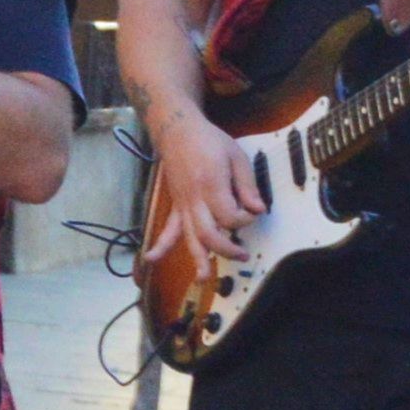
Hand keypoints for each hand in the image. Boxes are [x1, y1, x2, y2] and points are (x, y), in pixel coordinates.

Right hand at [141, 105, 262, 268]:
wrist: (178, 131)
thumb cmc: (210, 141)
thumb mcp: (236, 156)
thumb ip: (247, 185)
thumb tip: (259, 209)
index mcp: (211, 184)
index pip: (230, 215)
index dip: (245, 219)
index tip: (254, 211)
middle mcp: (194, 199)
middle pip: (208, 233)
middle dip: (226, 249)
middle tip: (243, 256)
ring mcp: (182, 204)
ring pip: (189, 237)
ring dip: (196, 259)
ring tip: (203, 279)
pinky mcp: (175, 206)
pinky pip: (167, 229)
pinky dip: (160, 245)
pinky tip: (151, 260)